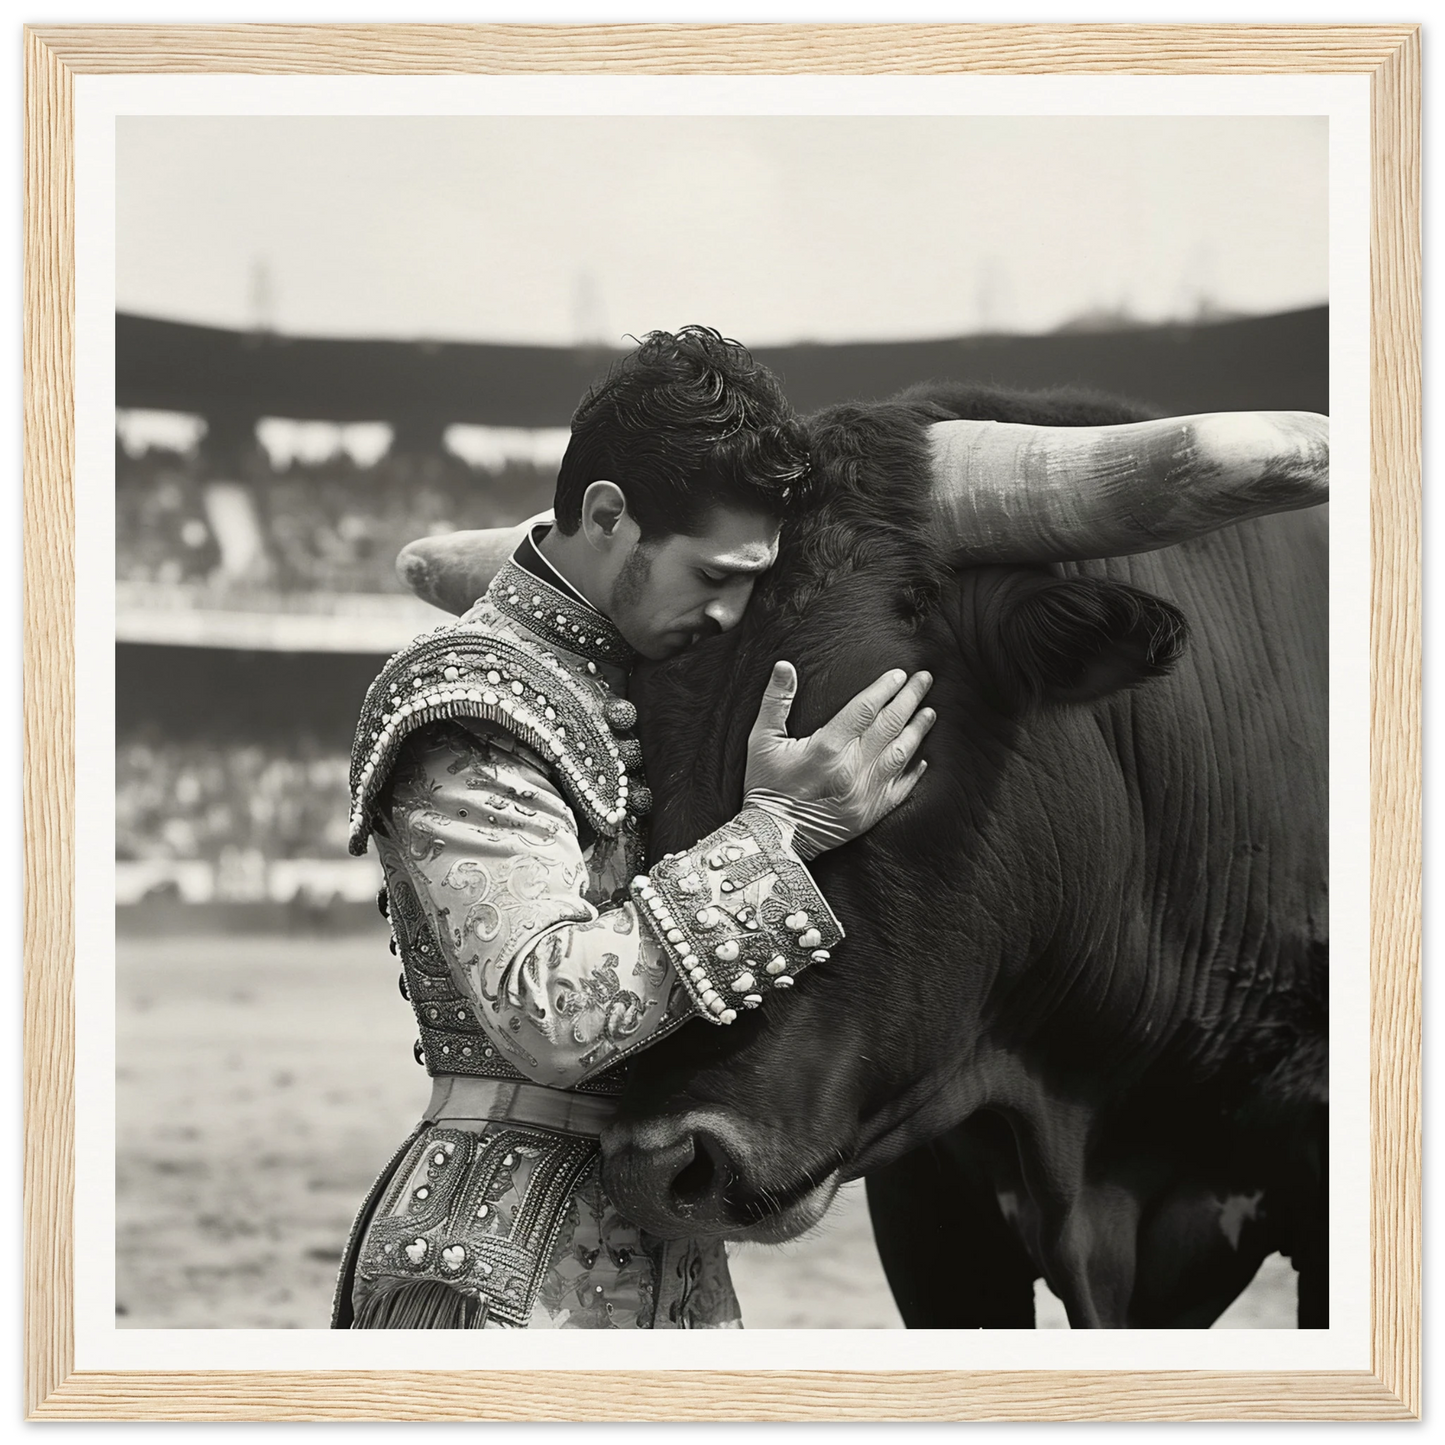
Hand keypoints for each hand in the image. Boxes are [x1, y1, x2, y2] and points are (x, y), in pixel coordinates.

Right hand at [742, 661, 934, 858]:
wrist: (773, 837)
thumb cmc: (765, 786)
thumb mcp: (761, 740)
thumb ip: (775, 701)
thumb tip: (784, 666)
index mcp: (827, 748)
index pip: (864, 709)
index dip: (884, 688)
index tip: (899, 674)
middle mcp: (852, 768)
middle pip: (889, 725)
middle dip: (909, 699)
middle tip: (925, 680)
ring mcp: (865, 793)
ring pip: (901, 754)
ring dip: (917, 731)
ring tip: (930, 712)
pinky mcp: (870, 813)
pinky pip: (901, 789)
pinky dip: (914, 772)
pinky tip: (923, 758)